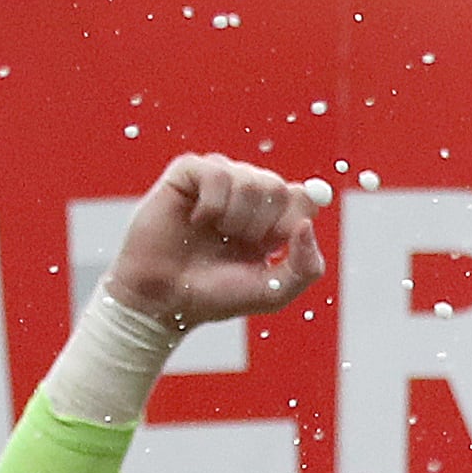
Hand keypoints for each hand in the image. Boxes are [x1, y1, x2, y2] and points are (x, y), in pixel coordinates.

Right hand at [100, 155, 328, 330]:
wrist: (164, 299)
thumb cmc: (214, 296)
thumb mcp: (271, 293)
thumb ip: (305, 267)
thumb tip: (307, 224)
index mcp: (271, 220)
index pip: (304, 198)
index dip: (293, 221)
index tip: (272, 245)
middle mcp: (248, 196)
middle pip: (279, 188)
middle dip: (260, 225)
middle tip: (236, 244)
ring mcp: (218, 181)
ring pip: (251, 179)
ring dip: (235, 217)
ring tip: (215, 234)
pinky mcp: (189, 173)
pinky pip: (217, 172)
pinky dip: (212, 204)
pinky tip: (197, 220)